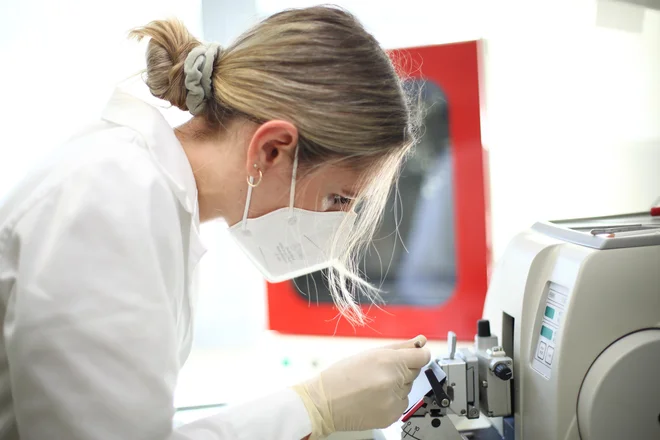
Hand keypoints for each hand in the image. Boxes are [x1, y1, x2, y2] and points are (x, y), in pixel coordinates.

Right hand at [293, 335, 430, 438]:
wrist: (324, 403)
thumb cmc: (341, 377)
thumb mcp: (369, 354)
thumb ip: (399, 347)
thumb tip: (420, 341)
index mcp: (389, 361)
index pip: (422, 357)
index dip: (419, 354)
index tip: (416, 355)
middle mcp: (394, 381)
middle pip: (415, 372)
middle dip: (403, 370)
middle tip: (381, 372)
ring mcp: (393, 401)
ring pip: (408, 389)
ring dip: (397, 386)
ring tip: (374, 386)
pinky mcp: (392, 416)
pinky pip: (402, 404)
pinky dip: (392, 400)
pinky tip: (375, 398)